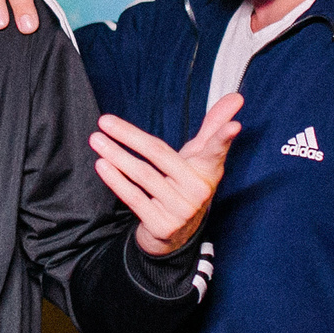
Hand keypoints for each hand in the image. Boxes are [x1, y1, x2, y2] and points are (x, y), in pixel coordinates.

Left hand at [90, 94, 242, 256]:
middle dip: (129, 136)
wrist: (176, 235)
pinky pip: (135, 198)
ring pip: (143, 175)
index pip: (216, 150)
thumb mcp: (200, 156)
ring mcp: (181, 210)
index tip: (235, 126)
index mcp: (209, 170)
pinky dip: (116, 180)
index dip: (224, 137)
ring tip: (96, 139)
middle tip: (104, 120)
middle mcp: (198, 190)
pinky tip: (102, 164)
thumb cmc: (186, 184)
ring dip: (116, 155)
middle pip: (159, 154)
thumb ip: (214, 126)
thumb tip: (236, 97)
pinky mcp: (163, 225)